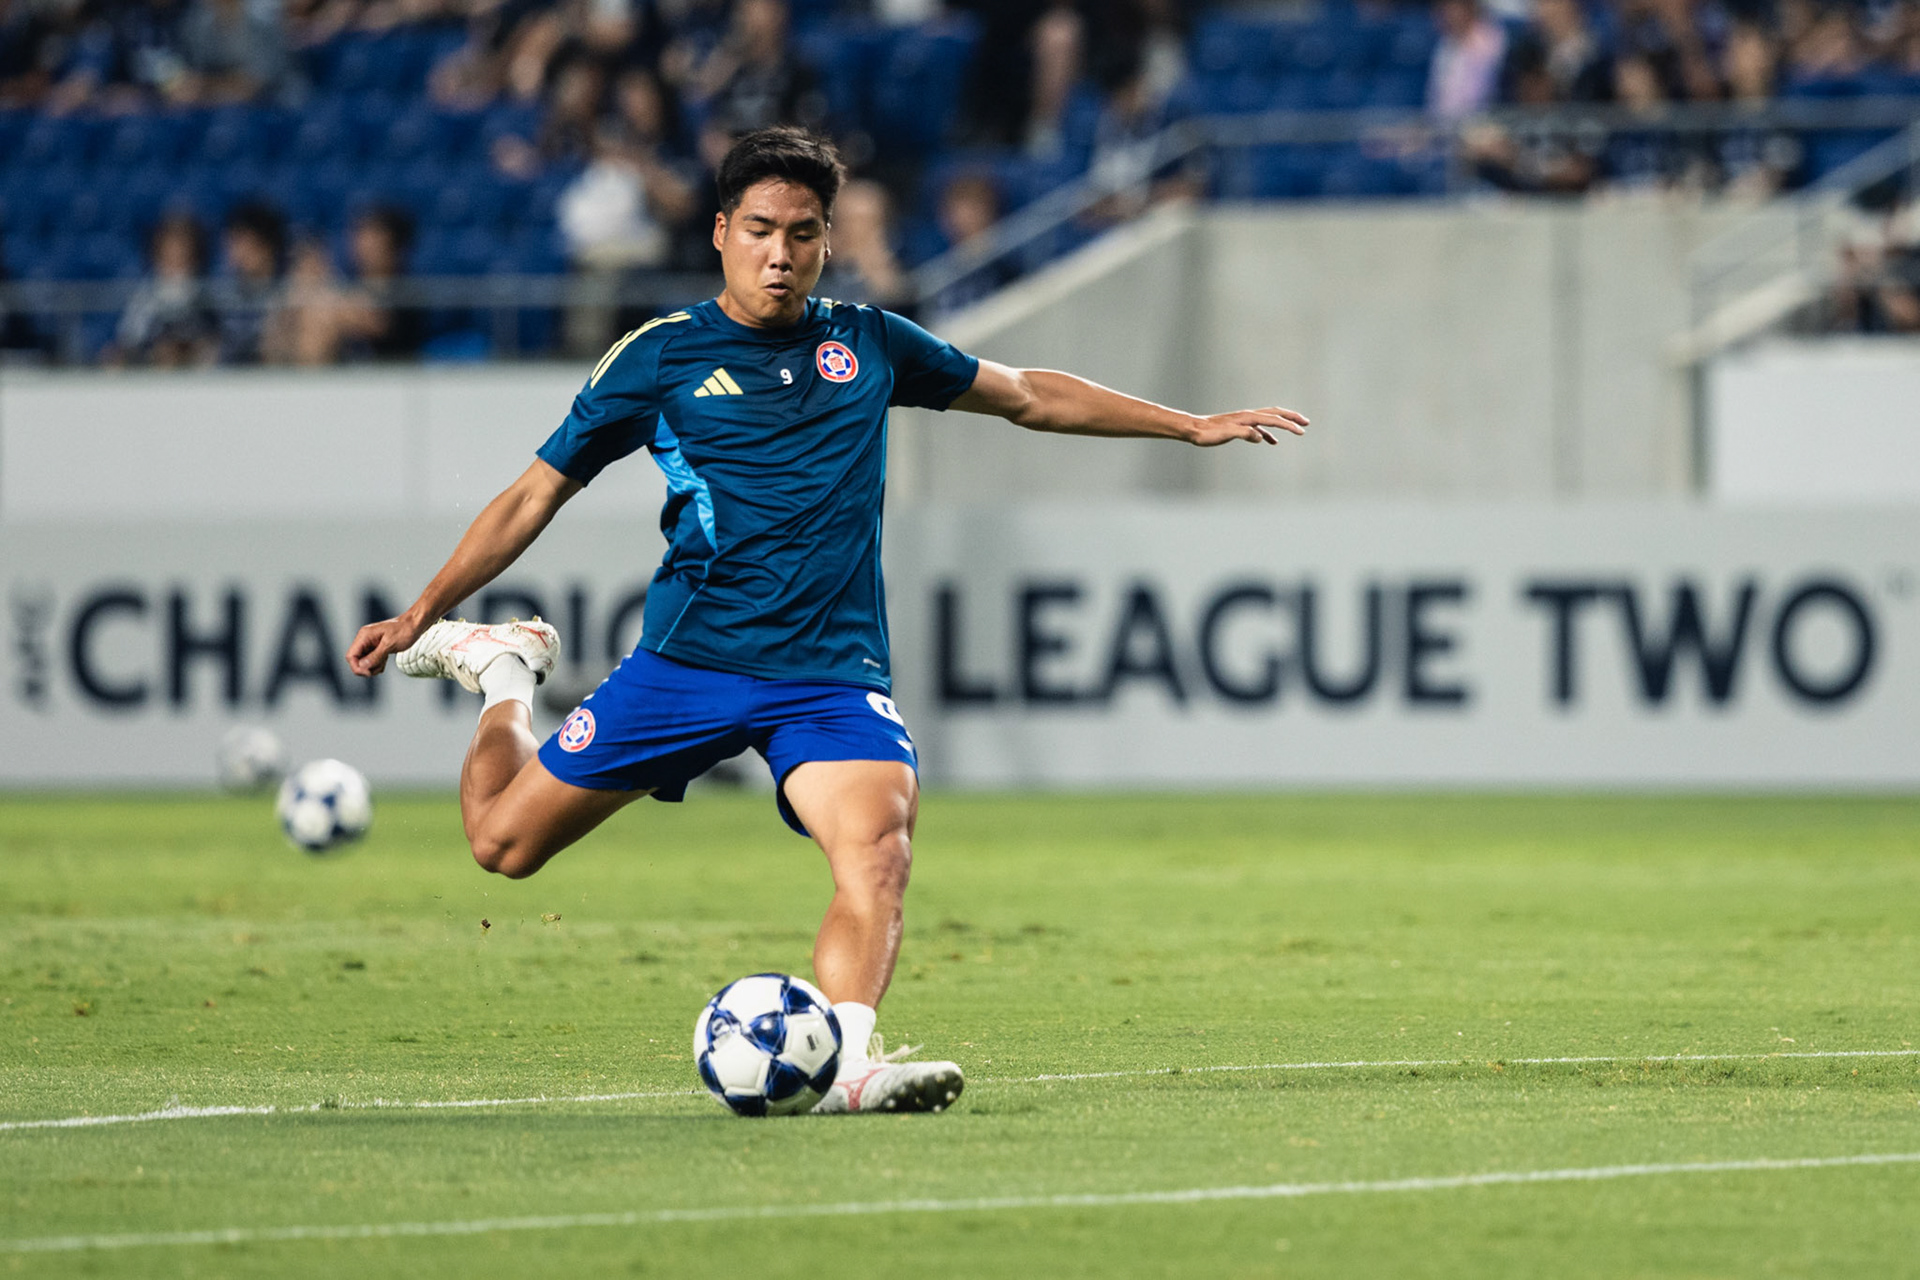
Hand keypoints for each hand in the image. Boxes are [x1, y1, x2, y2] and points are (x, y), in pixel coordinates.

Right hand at [347, 613, 428, 677]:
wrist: (415, 624)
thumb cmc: (404, 631)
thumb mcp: (390, 644)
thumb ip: (375, 656)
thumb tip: (362, 666)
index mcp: (364, 636)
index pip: (350, 656)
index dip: (357, 667)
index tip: (369, 672)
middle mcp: (364, 639)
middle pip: (356, 661)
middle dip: (367, 668)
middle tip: (380, 666)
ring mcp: (370, 644)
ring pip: (364, 662)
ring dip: (373, 667)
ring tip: (385, 661)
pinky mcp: (376, 648)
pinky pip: (371, 661)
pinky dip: (377, 664)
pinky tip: (386, 660)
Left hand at [1187, 407, 1308, 446]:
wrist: (1193, 429)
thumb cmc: (1207, 434)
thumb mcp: (1226, 435)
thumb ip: (1244, 434)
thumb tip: (1260, 437)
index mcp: (1248, 417)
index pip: (1274, 419)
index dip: (1289, 425)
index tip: (1302, 432)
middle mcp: (1248, 415)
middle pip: (1275, 413)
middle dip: (1291, 417)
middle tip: (1306, 423)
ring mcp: (1244, 420)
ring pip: (1269, 419)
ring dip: (1283, 423)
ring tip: (1296, 430)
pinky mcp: (1239, 426)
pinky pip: (1259, 427)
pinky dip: (1269, 432)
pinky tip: (1271, 441)